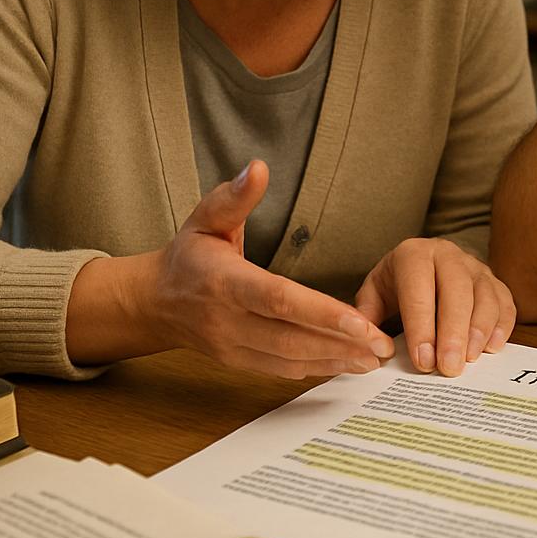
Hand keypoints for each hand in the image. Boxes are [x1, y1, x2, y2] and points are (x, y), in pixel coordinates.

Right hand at [144, 159, 395, 378]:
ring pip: (287, 360)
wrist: (154, 301)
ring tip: (373, 358)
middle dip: (339, 343)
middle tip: (382, 344)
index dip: (320, 311)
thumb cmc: (188, 255)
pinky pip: (278, 370)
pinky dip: (314, 368)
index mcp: (223, 282)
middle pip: (289, 336)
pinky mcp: (236, 362)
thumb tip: (258, 167)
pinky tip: (345, 363)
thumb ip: (235, 196)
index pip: (277, 298)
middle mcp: (227, 320)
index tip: (359, 320)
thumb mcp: (206, 217)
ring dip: (333, 361)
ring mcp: (231, 346)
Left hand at [354, 238, 515, 377]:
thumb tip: (375, 348)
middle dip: (454, 333)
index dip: (422, 328)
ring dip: (479, 331)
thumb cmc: (396, 284)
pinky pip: (504, 302)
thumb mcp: (373, 294)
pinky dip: (501, 326)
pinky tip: (491, 348)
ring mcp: (475, 266)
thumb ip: (368, 318)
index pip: (419, 291)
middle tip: (450, 368)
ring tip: (470, 361)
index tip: (423, 361)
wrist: (420, 262)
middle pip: (457, 291)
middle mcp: (447, 255)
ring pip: (485, 296)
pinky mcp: (494, 281)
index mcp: (413, 255)